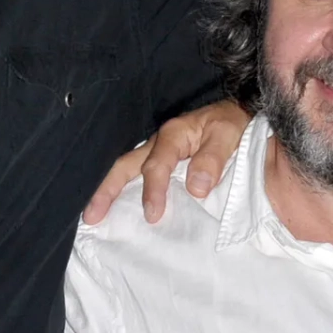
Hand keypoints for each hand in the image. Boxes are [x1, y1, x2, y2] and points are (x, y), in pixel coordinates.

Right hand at [82, 98, 251, 225]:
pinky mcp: (163, 163)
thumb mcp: (228, 134)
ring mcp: (157, 153)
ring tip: (94, 217)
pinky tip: (120, 213)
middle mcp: (158, 143)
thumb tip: (195, 188)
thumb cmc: (233, 124)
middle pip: (124, 166)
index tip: (153, 215)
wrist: (240, 115)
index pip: (156, 166)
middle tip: (91, 217)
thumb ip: (212, 159)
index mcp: (173, 135)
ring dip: (108, 193)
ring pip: (126, 171)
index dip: (152, 191)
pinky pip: (137, 177)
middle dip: (106, 191)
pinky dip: (124, 194)